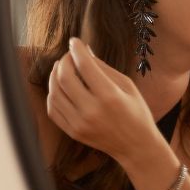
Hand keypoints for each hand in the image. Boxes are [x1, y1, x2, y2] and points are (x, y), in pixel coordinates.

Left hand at [46, 37, 161, 162]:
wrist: (136, 147)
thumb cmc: (136, 113)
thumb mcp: (127, 86)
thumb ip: (104, 68)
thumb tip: (85, 51)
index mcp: (109, 96)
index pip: (84, 65)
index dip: (77, 49)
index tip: (75, 42)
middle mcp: (92, 111)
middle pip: (64, 77)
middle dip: (64, 61)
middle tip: (69, 56)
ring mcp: (80, 124)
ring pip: (54, 93)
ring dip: (55, 76)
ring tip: (62, 69)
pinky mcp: (73, 132)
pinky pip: (53, 109)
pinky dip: (53, 94)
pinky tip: (60, 87)